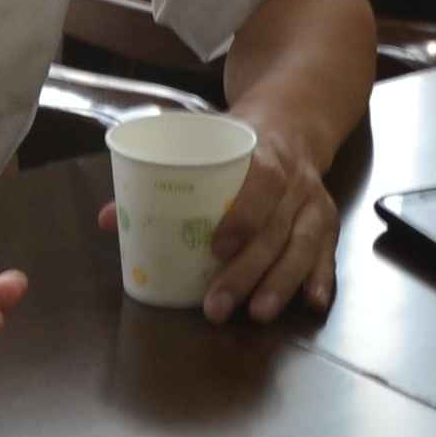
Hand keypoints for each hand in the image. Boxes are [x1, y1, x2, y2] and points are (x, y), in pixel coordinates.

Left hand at [97, 127, 340, 323]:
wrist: (294, 122)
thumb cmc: (240, 141)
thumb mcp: (205, 142)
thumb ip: (160, 178)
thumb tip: (107, 218)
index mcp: (265, 153)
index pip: (261, 182)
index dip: (243, 215)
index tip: (216, 248)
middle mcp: (295, 180)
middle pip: (276, 228)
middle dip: (248, 270)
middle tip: (217, 306)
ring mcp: (314, 202)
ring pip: (303, 246)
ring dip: (281, 283)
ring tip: (257, 314)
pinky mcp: (327, 222)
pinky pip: (327, 253)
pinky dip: (323, 278)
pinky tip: (312, 305)